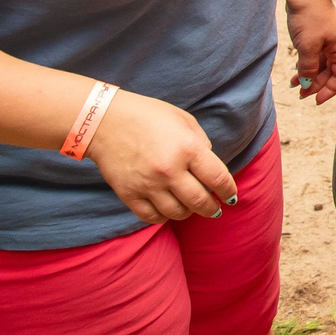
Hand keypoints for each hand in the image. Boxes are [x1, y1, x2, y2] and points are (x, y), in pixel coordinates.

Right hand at [83, 89, 239, 223]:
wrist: (105, 121)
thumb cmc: (149, 116)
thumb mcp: (185, 121)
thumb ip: (201, 144)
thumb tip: (209, 168)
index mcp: (188, 149)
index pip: (218, 179)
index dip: (228, 191)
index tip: (231, 196)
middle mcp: (169, 170)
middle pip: (200, 201)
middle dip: (212, 208)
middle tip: (215, 209)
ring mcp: (147, 185)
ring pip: (177, 213)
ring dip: (189, 213)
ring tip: (191, 207)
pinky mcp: (128, 194)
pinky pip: (151, 217)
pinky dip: (164, 217)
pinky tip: (168, 210)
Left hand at [285, 0, 335, 103]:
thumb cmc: (309, 17)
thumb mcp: (307, 47)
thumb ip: (309, 68)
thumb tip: (307, 84)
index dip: (330, 90)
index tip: (316, 100)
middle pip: (332, 72)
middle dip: (317, 84)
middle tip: (301, 93)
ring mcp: (330, 41)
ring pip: (322, 65)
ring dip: (309, 76)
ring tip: (294, 84)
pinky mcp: (320, 37)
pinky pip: (316, 57)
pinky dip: (307, 66)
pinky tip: (295, 72)